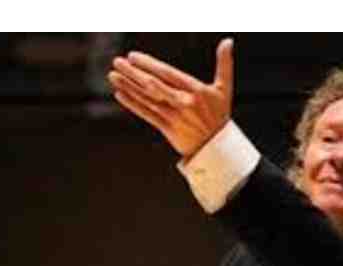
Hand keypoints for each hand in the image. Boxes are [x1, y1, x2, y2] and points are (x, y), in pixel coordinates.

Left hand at [108, 38, 233, 158]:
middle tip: (117, 62)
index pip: (168, 74)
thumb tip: (228, 41)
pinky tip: (120, 94)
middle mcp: (183, 103)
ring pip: (148, 99)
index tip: (133, 57)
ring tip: (113, 76)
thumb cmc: (219, 115)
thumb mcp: (224, 89)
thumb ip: (224, 64)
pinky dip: (133, 104)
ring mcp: (175, 117)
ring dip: (129, 87)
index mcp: (196, 91)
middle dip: (133, 73)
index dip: (149, 65)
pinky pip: (147, 114)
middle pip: (154, 86)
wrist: (218, 148)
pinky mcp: (168, 130)